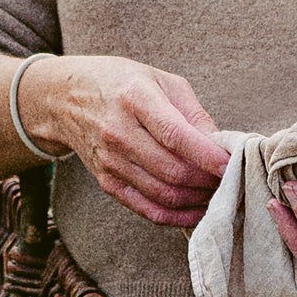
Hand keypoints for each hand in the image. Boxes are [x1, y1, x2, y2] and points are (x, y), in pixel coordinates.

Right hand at [18, 55, 228, 230]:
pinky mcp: (106, 182)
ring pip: (163, 194)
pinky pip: (146, 209)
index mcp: (135, 98)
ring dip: (196, 199)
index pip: (176, 135)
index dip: (207, 155)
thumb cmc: (121, 83)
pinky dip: (176, 216)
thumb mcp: (160, 80)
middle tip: (229, 178)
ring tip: (215, 191)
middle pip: (172, 170)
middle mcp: (118, 132)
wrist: (66, 98)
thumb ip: (193, 113)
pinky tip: (195, 210)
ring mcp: (110, 161)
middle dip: (208, 180)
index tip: (230, 163)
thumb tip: (220, 146)